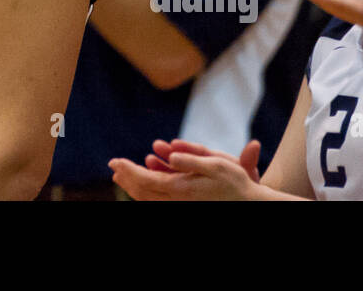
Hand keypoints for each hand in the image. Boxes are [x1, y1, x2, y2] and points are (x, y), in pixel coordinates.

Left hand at [110, 138, 260, 200]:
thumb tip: (171, 157)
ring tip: (120, 176)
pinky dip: (145, 193)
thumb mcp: (216, 165)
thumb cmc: (236, 183)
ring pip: (149, 199)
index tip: (114, 162)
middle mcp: (178, 201)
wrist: (249, 204)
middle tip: (113, 166)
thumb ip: (191, 160)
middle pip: (143, 191)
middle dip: (127, 178)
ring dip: (133, 186)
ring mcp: (181, 206)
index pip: (147, 180)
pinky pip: (159, 202)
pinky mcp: (185, 206)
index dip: (129, 171)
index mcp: (182, 189)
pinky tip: (141, 186)